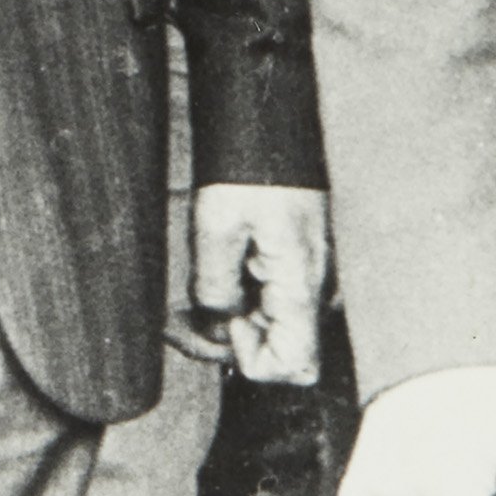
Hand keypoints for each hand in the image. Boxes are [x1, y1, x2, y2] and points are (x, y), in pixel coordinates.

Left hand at [186, 183, 331, 386]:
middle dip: (226, 341)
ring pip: (271, 330)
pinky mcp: (299, 268)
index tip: (223, 322)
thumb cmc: (250, 168)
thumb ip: (216, 286)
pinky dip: (237, 303)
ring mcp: (311, 280)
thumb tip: (218, 326)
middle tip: (178, 321)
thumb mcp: (217, 224)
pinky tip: (206, 286)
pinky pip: (271, 303)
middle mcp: (318, 290)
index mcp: (303, 283)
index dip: (253, 358)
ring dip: (225, 324)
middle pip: (279, 351)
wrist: (272, 129)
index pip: (295, 365)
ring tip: (181, 306)